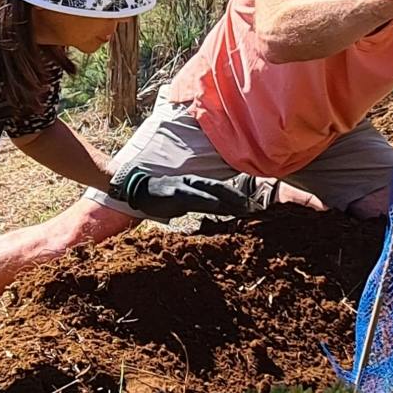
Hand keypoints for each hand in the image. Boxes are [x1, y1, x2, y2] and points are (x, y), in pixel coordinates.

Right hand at [111, 169, 272, 220]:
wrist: (137, 190)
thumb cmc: (162, 196)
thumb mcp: (184, 200)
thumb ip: (200, 203)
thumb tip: (218, 209)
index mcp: (197, 183)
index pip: (222, 189)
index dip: (238, 196)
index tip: (254, 206)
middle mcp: (194, 182)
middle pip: (222, 189)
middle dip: (239, 198)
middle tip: (255, 209)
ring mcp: (185, 187)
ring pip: (212, 192)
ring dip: (229, 200)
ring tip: (244, 209)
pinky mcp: (175, 193)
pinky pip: (193, 197)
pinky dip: (206, 201)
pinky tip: (217, 206)